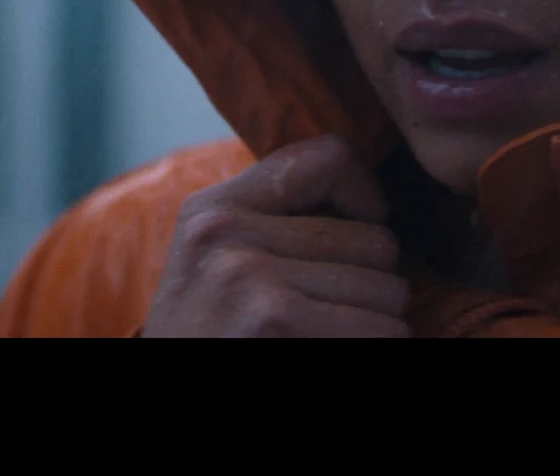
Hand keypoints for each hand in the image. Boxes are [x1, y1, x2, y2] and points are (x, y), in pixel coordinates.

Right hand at [142, 135, 409, 336]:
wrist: (172, 403)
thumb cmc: (211, 344)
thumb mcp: (216, 269)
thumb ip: (275, 223)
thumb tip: (376, 204)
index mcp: (213, 208)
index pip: (328, 156)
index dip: (367, 194)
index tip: (364, 229)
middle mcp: (225, 231)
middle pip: (374, 236)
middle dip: (374, 285)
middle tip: (335, 319)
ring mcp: (246, 274)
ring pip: (387, 288)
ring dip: (380, 325)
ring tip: (331, 340)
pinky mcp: (271, 316)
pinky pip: (381, 328)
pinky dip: (377, 347)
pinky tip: (337, 353)